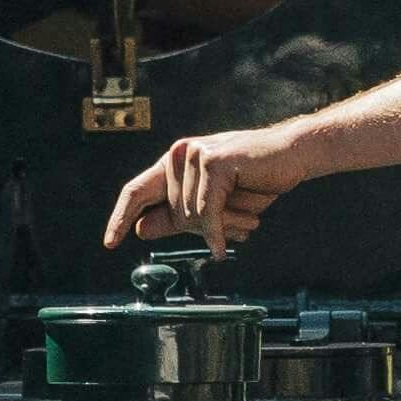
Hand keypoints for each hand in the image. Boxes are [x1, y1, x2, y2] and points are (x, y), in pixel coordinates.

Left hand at [103, 122, 309, 255]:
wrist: (291, 156)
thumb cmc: (254, 180)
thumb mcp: (211, 205)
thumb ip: (176, 216)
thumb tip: (140, 229)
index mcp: (173, 162)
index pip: (136, 190)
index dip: (120, 217)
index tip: (110, 242)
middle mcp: (178, 155)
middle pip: (173, 215)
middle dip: (204, 228)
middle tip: (236, 220)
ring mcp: (194, 155)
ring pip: (191, 216)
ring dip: (221, 226)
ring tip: (246, 212)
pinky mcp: (213, 162)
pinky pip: (208, 211)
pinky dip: (218, 231)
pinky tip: (223, 245)